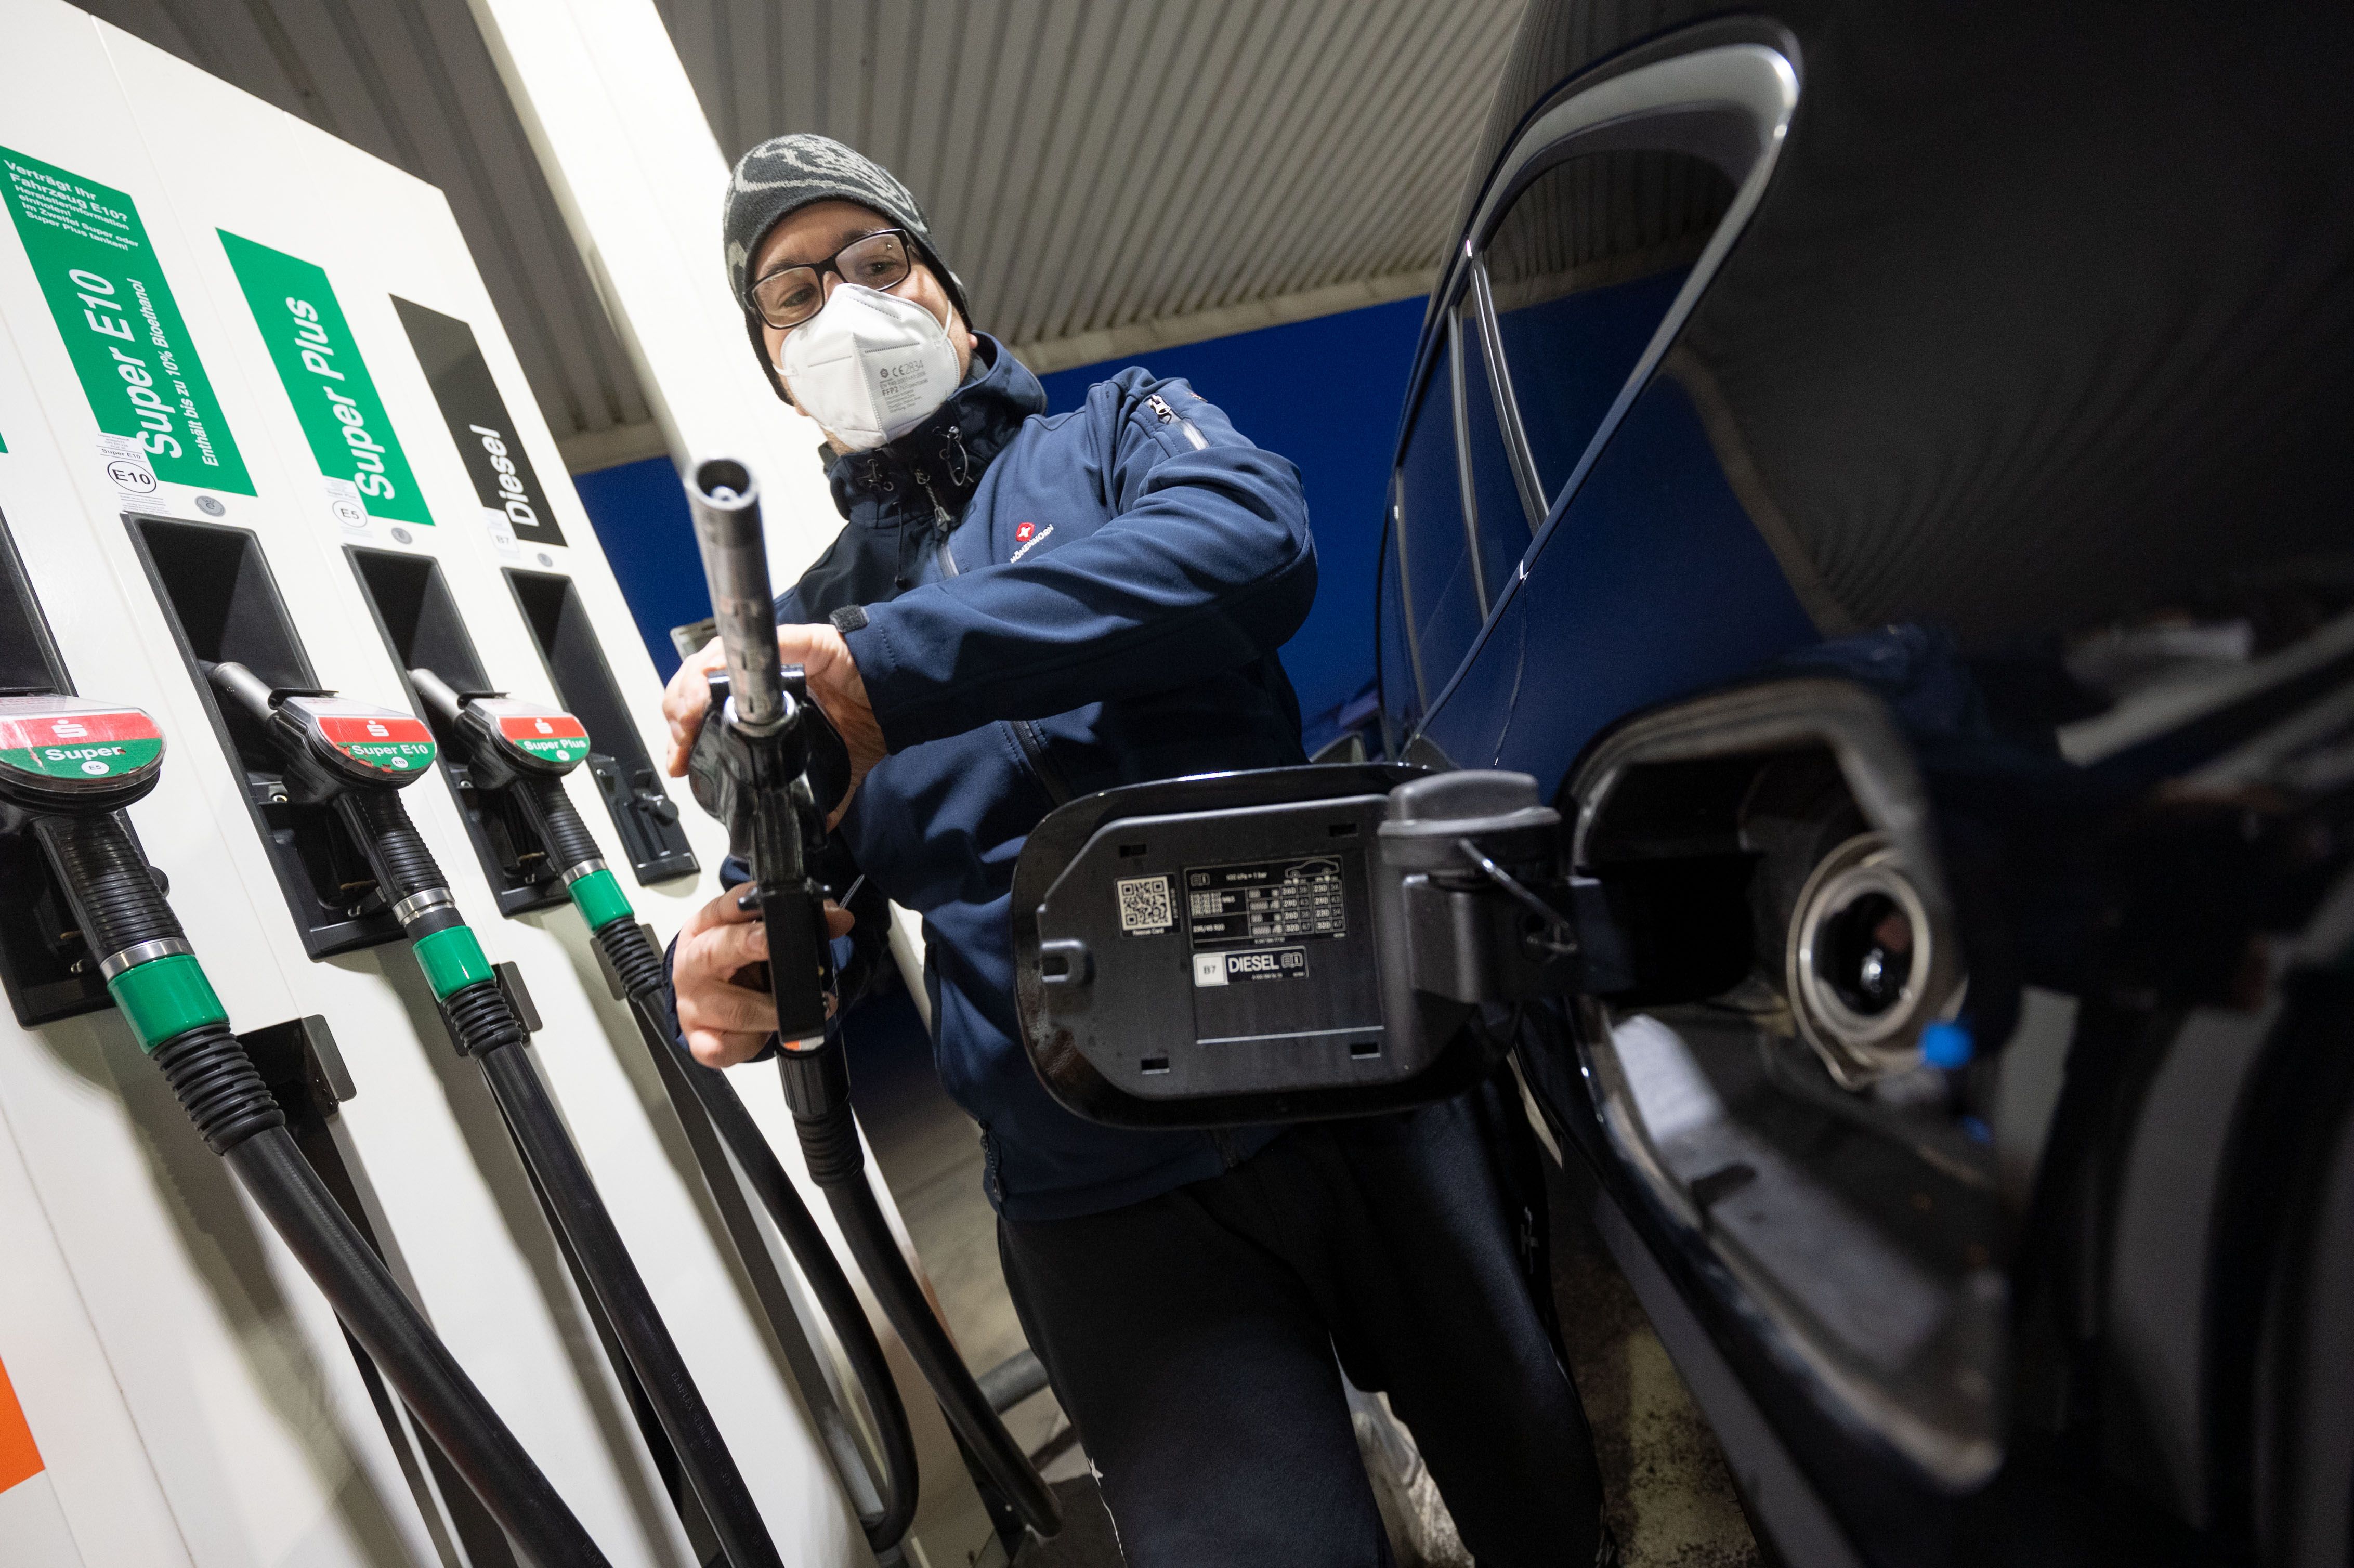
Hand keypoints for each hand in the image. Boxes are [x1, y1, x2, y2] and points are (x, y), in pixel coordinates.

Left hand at [662, 625, 887, 826]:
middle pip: (694, 683)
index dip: (682, 733)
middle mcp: (761, 675)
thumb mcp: (826, 768)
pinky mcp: (795, 641)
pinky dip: (725, 661)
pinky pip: (753, 644)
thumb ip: (809, 794)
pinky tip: (707, 685)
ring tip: (687, 720)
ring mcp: (774, 655)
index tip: (679, 762)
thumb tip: (803, 829)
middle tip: (680, 748)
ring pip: (709, 661)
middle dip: (678, 715)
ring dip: (689, 691)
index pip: (704, 710)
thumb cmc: (865, 720)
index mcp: (762, 703)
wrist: (900, 697)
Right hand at [673, 882, 854, 1067]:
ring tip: (811, 1007)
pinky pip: (724, 1047)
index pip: (721, 908)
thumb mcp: (762, 938)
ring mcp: (692, 1005)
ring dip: (775, 1011)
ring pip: (734, 1009)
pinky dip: (752, 1044)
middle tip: (775, 945)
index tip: (773, 905)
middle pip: (713, 951)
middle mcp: (692, 965)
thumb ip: (800, 923)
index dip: (745, 904)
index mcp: (704, 930)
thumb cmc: (736, 965)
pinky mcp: (699, 1040)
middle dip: (747, 945)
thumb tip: (840, 918)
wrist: (704, 1004)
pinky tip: (769, 1035)